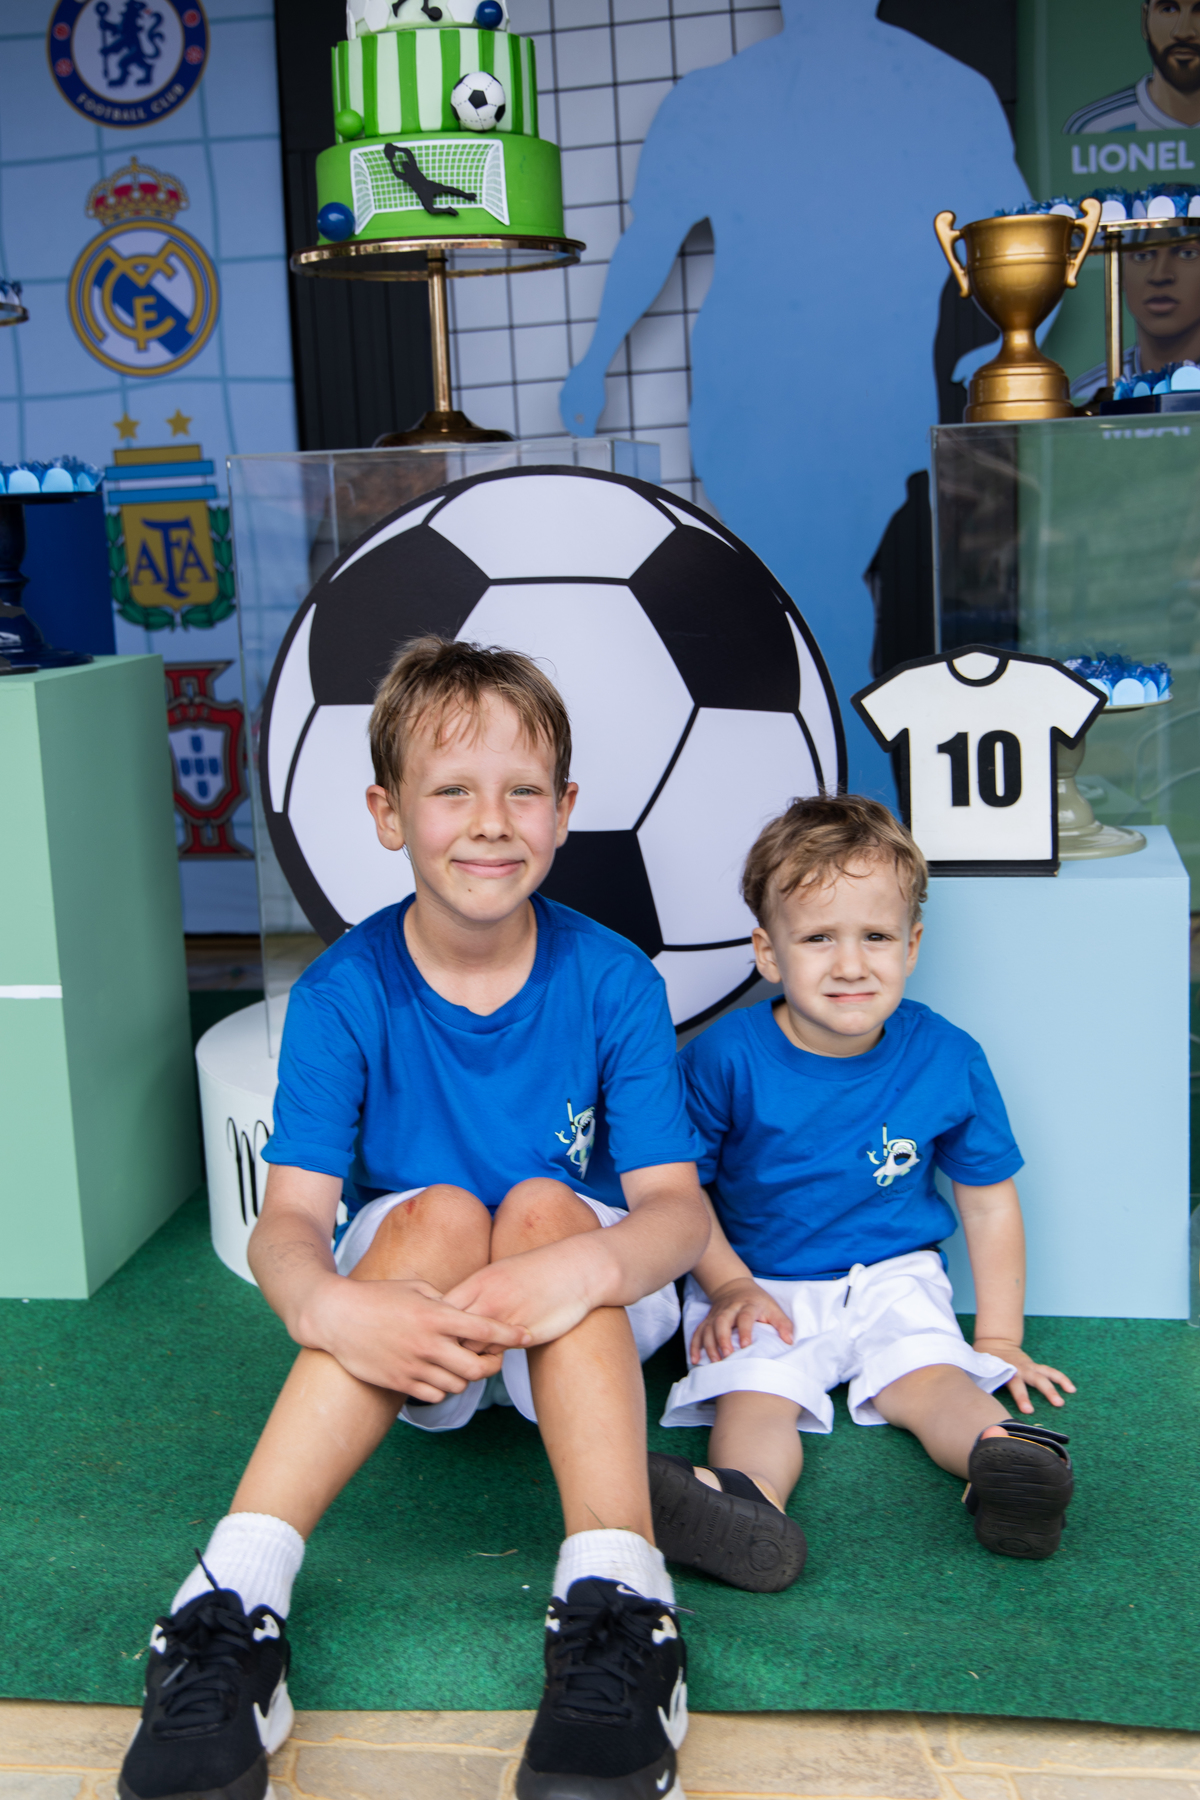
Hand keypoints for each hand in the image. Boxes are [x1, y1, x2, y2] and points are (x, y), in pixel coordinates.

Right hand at [309, 1274, 530, 1402]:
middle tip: (493, 1359)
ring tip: (462, 1365)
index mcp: (435, 1315)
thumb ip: (445, 1300)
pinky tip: (440, 1375)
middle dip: (492, 1366)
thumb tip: (468, 1312)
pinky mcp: (399, 1382)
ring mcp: (413, 1366)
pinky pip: (434, 1395)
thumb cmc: (378, 1296)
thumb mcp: (416, 1288)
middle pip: (477, 1368)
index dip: (510, 1334)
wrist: (336, 1317)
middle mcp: (427, 1343)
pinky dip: (443, 1388)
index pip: (484, 1330)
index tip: (526, 1335)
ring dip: (466, 1378)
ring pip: (458, 1385)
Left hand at [444, 1238, 600, 1346]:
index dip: (438, 1324)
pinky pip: (495, 1354)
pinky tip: (494, 1355)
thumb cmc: (537, 1271)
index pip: (441, 1310)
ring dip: (468, 1355)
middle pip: (450, 1332)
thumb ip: (477, 1291)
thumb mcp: (500, 1272)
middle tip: (450, 1351)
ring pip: (471, 1348)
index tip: (442, 1331)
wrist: (576, 1269)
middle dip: (446, 1344)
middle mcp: (488, 1301)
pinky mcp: (524, 1336)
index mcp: (479, 1282)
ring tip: (470, 1357)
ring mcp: (506, 1319)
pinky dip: (490, 1358)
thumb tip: (454, 1309)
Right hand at [559, 361, 607, 436]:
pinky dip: (578, 398)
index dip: (576, 430)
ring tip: (583, 414)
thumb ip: (588, 424)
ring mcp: (566, 386)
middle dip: (574, 420)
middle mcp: (563, 397)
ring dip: (575, 410)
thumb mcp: (593, 411)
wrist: (593, 367)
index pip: (568, 422)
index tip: (583, 434)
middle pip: (566, 413)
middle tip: (581, 426)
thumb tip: (587, 434)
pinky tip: (586, 398)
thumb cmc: (592, 390)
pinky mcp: (573, 378)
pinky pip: (574, 392)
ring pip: (569, 402)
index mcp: (565, 406)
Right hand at [690, 1278, 793, 1364]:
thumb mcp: (773, 1307)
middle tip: (727, 1355)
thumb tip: (789, 1341)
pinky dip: (695, 1346)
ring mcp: (716, 1314)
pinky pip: (698, 1332)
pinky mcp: (707, 1320)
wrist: (734, 1286)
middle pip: (722, 1321)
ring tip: (715, 1361)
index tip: (746, 1345)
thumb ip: (782, 1324)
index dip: (745, 1330)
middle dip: (723, 1338)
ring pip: (708, 1328)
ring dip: (709, 1345)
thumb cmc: (757, 1301)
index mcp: (747, 1305)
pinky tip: (695, 1360)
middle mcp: (729, 1309)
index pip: (745, 1316)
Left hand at [974, 1337, 1075, 1413]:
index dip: (1022, 1397)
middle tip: (1057, 1404)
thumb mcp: (980, 1369)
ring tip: (1069, 1395)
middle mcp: (1020, 1369)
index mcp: (1006, 1370)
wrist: (995, 1343)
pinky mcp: (1035, 1367)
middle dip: (1046, 1391)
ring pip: (1046, 1374)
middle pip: (1035, 1379)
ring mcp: (1029, 1367)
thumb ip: (981, 1382)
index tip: (1029, 1410)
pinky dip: (1061, 1378)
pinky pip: (1050, 1372)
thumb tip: (974, 1400)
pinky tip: (1071, 1388)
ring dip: (1058, 1384)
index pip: (1015, 1384)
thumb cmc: (985, 1361)